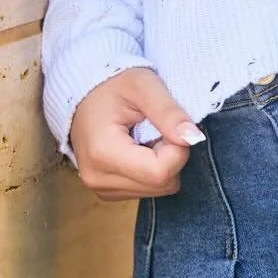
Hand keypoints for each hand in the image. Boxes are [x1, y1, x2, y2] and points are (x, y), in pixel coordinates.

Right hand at [70, 66, 206, 200]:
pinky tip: (139, 147)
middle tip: (157, 127)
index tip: (169, 124)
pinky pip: (148, 189)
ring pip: (159, 189)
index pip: (161, 172)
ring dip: (163, 163)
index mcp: (103, 153)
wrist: (84, 94)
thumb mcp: (143, 85)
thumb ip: (168, 112)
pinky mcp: (108, 192)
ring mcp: (102, 189)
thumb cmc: (112, 85)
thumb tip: (193, 138)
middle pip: (162, 184)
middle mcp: (98, 178)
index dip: (177, 149)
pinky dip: (152, 170)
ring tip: (145, 135)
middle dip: (171, 156)